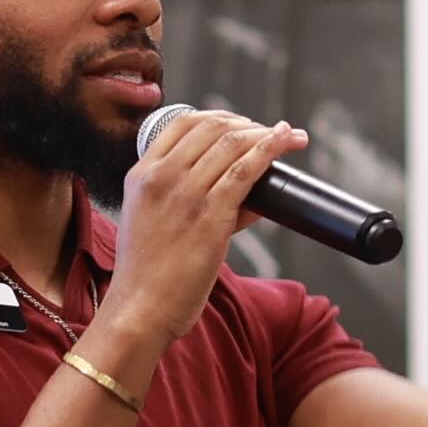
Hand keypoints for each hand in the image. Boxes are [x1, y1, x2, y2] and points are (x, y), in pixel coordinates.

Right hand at [102, 107, 293, 354]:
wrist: (139, 310)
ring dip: (267, 134)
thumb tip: (245, 191)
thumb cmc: (147, 275)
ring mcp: (186, 194)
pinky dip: (270, 150)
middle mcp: (161, 177)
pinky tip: (285, 143)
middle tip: (270, 132)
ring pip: (233, 144)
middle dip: (248, 124)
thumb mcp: (151, 222)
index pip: (183, 123)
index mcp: (141, 174)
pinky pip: (246, 170)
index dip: (219, 116)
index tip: (241, 124)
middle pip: (212, 128)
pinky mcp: (210, 215)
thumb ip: (187, 199)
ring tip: (288, 137)